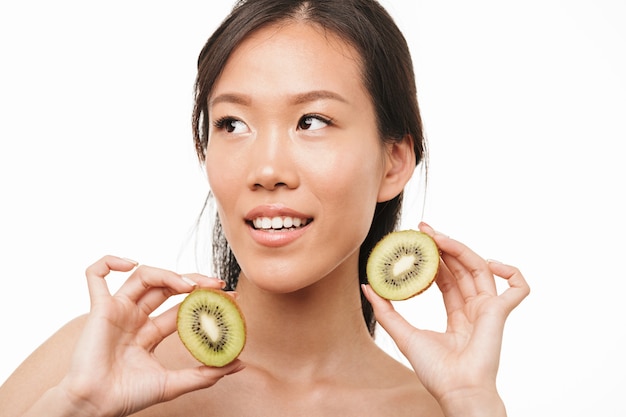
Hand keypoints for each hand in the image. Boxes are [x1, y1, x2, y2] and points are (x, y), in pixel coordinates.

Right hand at [57, 256, 243, 416]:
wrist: (95, 406)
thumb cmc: (127, 397)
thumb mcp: (173, 384)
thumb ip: (205, 374)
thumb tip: (238, 364)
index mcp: (149, 333)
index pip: (181, 307)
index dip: (204, 299)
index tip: (229, 297)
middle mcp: (134, 317)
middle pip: (166, 286)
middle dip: (193, 281)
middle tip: (217, 285)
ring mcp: (117, 310)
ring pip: (142, 276)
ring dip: (167, 274)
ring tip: (189, 285)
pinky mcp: (98, 309)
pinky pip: (95, 276)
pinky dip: (109, 262)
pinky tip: (131, 263)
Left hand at [362, 223, 528, 415]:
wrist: (455, 389)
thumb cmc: (435, 370)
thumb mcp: (403, 334)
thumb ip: (386, 310)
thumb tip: (367, 286)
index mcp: (457, 316)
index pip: (447, 278)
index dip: (434, 258)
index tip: (418, 241)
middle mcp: (474, 310)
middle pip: (462, 268)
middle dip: (444, 246)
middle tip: (423, 230)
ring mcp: (488, 310)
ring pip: (481, 269)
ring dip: (461, 250)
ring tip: (438, 238)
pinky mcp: (500, 313)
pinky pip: (518, 289)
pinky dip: (512, 273)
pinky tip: (492, 263)